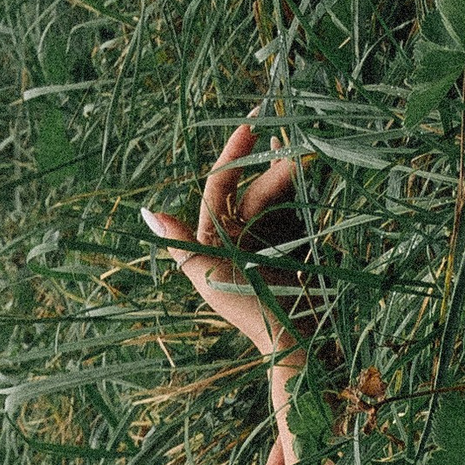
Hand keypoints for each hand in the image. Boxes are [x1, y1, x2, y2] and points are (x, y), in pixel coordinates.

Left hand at [142, 117, 302, 376]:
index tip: (253, 125)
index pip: (221, 184)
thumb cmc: (247, 310)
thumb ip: (182, 244)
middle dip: (276, 172)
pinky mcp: (294, 245)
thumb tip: (147, 212)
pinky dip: (306, 193)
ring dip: (293, 178)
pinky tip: (317, 174)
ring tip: (310, 162)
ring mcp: (267, 238)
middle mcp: (238, 233)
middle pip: (255, 188)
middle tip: (301, 157)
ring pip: (278, 195)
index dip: (234, 152)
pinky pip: (298, 210)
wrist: (293, 340)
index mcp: (214, 236)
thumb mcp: (209, 276)